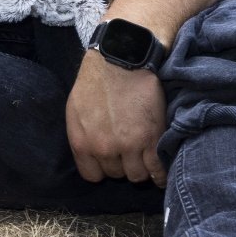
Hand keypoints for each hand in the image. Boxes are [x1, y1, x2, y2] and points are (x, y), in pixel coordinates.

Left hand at [65, 51, 167, 185]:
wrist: (122, 61)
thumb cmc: (96, 82)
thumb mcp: (75, 111)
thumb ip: (82, 136)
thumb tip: (91, 155)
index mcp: (82, 143)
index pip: (92, 175)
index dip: (102, 168)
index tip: (110, 159)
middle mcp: (104, 148)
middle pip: (116, 174)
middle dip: (122, 164)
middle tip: (129, 150)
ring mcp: (129, 146)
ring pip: (137, 175)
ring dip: (140, 167)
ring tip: (144, 156)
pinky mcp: (152, 139)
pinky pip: (157, 170)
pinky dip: (160, 174)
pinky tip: (160, 171)